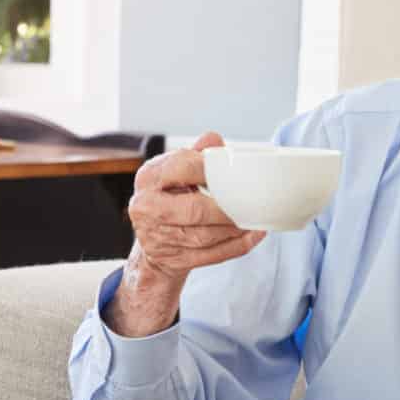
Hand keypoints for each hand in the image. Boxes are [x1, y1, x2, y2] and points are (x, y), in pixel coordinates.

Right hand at [111, 133, 264, 333]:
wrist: (152, 242)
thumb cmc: (168, 199)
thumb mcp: (176, 172)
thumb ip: (196, 155)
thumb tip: (214, 139)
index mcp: (148, 178)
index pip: (181, 168)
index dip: (209, 169)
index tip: (230, 170)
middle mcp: (146, 207)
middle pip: (194, 210)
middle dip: (226, 209)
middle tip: (248, 203)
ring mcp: (157, 237)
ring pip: (205, 236)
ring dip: (234, 228)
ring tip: (253, 218)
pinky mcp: (173, 259)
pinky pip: (212, 255)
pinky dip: (237, 245)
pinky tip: (251, 234)